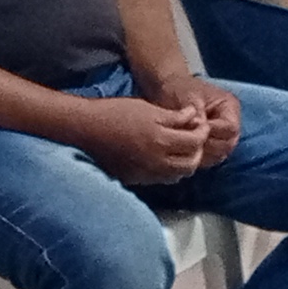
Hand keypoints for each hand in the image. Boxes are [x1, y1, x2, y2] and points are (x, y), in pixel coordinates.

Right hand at [75, 94, 211, 185]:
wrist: (85, 129)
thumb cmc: (115, 113)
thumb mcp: (148, 108)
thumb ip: (174, 117)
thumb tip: (194, 117)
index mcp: (161, 140)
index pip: (195, 143)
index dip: (202, 132)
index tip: (200, 125)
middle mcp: (156, 162)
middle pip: (190, 164)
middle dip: (197, 151)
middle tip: (194, 138)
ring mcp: (146, 173)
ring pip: (177, 175)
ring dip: (185, 162)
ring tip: (180, 148)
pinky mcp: (135, 179)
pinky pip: (161, 179)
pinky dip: (169, 170)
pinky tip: (163, 157)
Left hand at [145, 77, 242, 169]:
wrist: (169, 89)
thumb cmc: (180, 89)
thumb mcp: (187, 96)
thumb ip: (196, 111)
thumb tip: (199, 126)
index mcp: (230, 107)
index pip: (231, 128)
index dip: (214, 131)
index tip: (194, 129)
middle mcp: (230, 124)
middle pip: (228, 145)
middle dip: (208, 146)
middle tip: (187, 142)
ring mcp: (222, 136)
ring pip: (219, 154)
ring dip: (203, 154)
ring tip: (184, 146)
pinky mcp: (211, 145)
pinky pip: (209, 159)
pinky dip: (197, 158)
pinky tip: (183, 152)